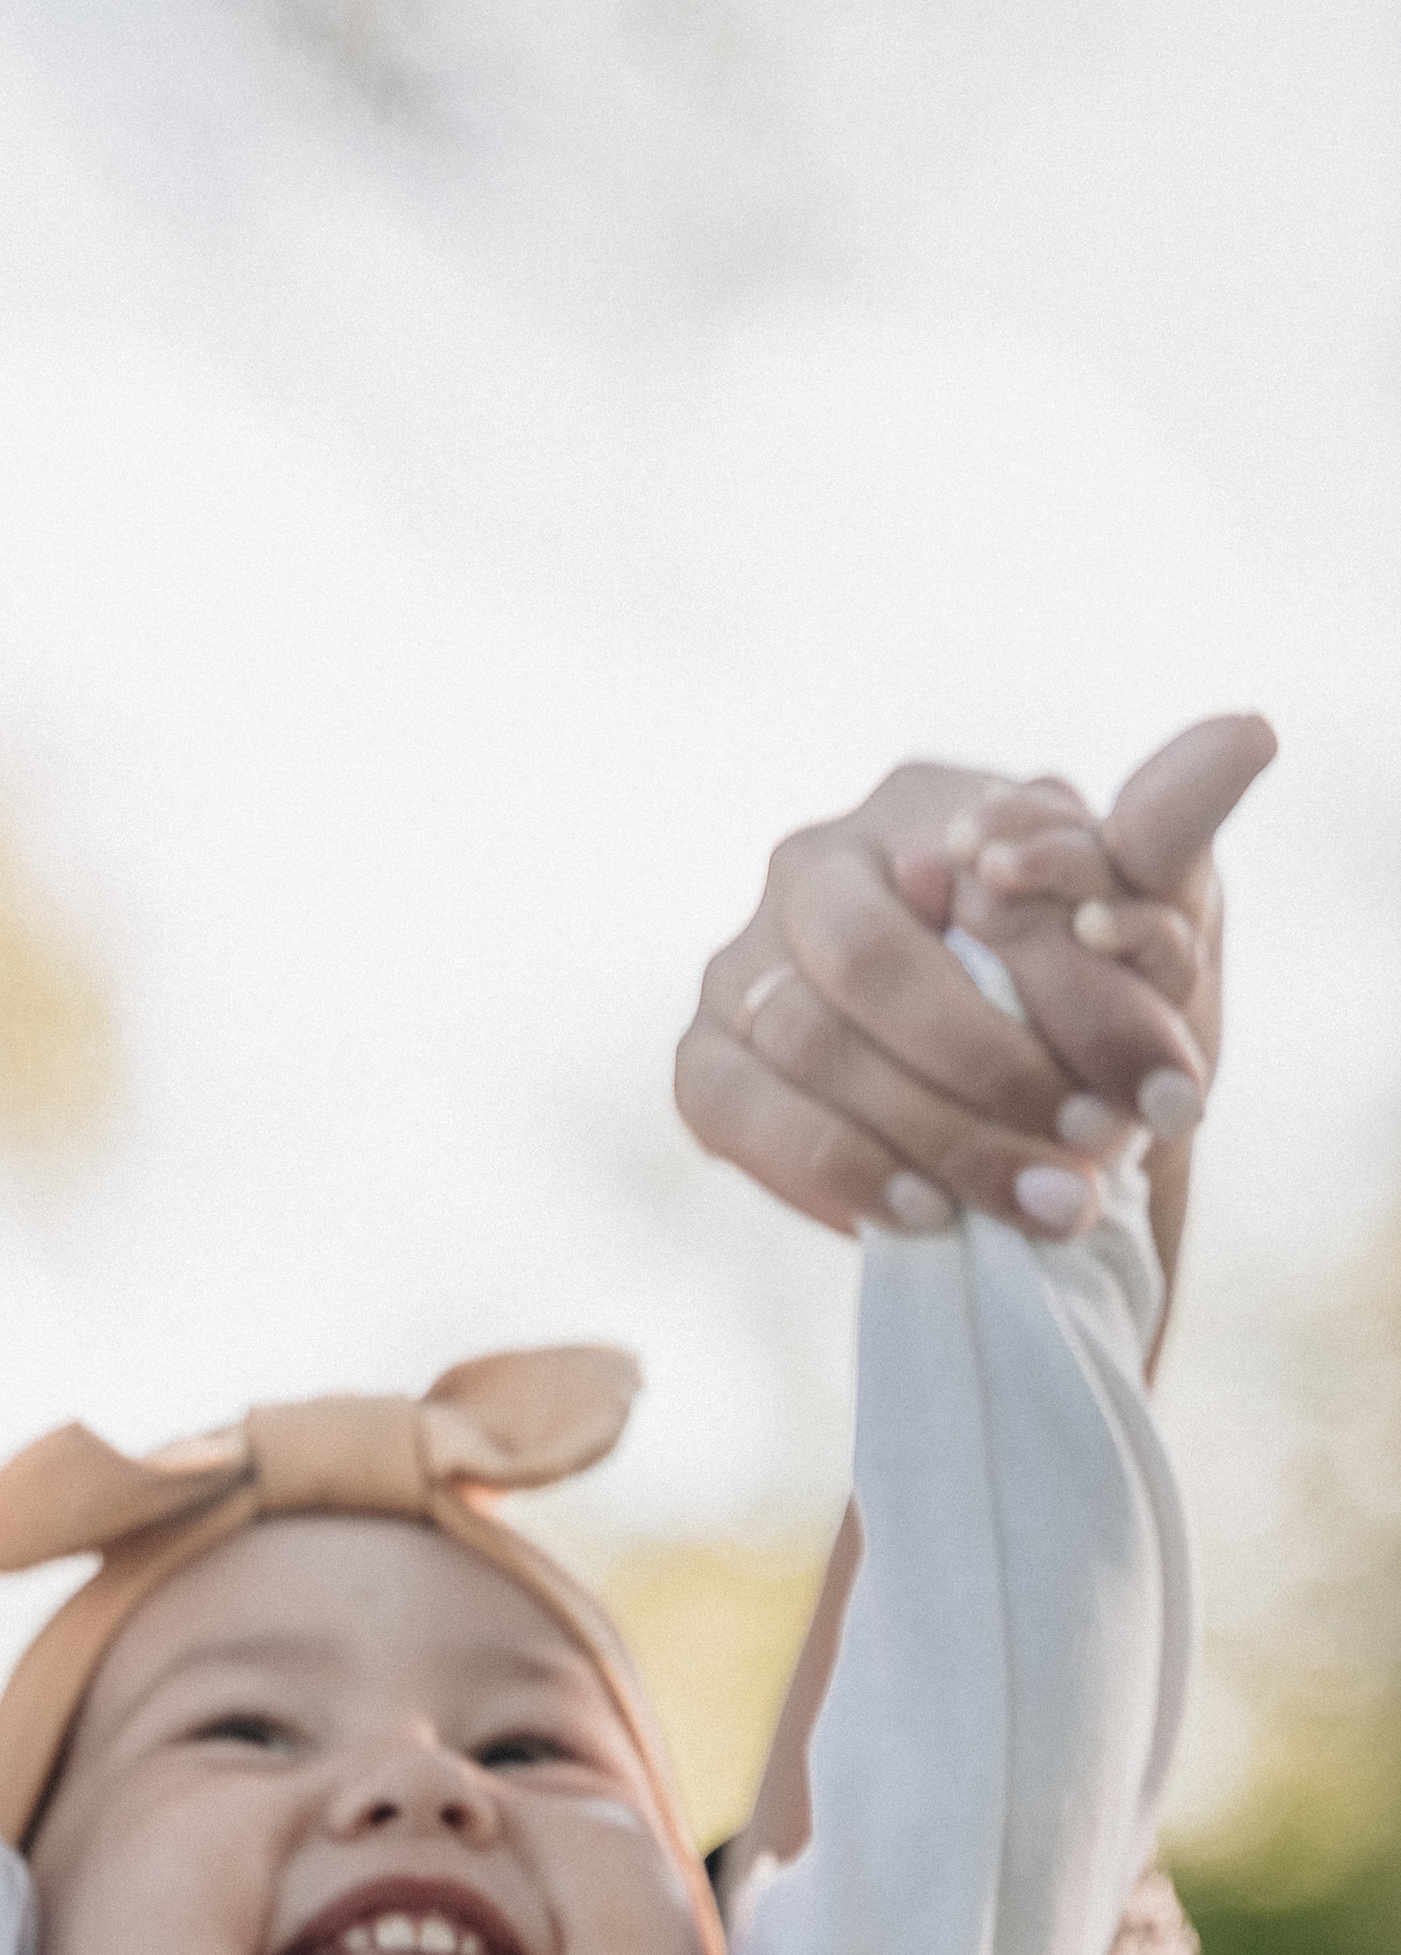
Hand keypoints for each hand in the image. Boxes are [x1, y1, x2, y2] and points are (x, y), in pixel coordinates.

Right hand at [677, 714, 1274, 1241]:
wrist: (1024, 1118)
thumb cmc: (1087, 1003)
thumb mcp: (1150, 918)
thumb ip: (1171, 838)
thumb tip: (1251, 734)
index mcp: (920, 807)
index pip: (975, 881)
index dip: (1068, 988)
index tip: (1167, 1085)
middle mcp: (809, 867)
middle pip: (869, 964)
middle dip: (990, 1072)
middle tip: (1093, 1156)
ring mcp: (739, 967)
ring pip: (803, 1045)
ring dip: (929, 1137)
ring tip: (1037, 1206)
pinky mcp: (703, 1064)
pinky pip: (734, 1114)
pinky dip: (829, 1173)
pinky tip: (920, 1220)